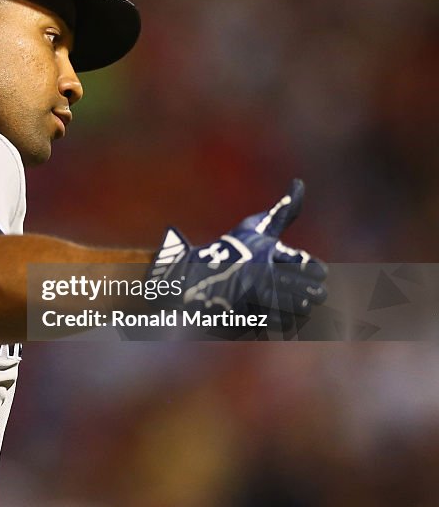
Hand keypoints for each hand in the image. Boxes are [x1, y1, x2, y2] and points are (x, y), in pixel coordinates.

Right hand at [148, 179, 327, 329]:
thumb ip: (283, 210)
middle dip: (312, 292)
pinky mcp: (248, 315)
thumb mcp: (255, 227)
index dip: (315, 271)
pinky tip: (278, 310)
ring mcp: (255, 298)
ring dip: (299, 306)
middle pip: (312, 293)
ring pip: (300, 310)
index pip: (314, 268)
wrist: (192, 278)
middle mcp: (263, 275)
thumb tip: (300, 183)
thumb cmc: (230, 249)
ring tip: (290, 299)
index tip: (306, 270)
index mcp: (269, 252)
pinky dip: (285, 319)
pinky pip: (284, 324)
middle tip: (304, 289)